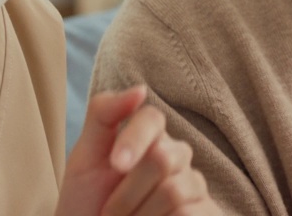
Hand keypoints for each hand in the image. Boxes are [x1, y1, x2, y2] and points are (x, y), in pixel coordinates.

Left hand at [56, 85, 218, 215]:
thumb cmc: (87, 203)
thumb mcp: (85, 159)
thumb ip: (104, 116)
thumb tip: (141, 89)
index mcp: (149, 138)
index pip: (152, 118)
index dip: (134, 140)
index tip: (115, 166)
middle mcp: (177, 158)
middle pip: (163, 158)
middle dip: (127, 191)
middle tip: (110, 212)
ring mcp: (194, 187)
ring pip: (173, 191)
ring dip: (140, 215)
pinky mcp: (206, 214)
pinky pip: (189, 214)